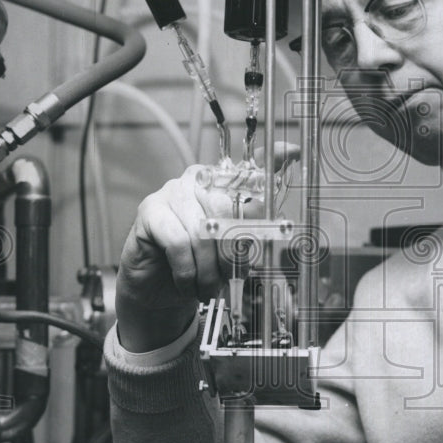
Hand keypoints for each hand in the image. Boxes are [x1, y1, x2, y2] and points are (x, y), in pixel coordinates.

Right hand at [116, 146, 298, 351]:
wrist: (160, 288)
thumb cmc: (199, 263)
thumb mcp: (234, 243)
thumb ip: (259, 213)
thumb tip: (292, 154)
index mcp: (221, 179)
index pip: (251, 178)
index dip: (265, 195)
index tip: (286, 177)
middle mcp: (197, 178)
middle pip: (228, 209)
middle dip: (232, 253)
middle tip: (231, 277)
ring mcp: (171, 191)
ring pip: (202, 231)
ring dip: (208, 269)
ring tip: (208, 288)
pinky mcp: (150, 211)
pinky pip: (178, 242)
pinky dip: (187, 270)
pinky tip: (187, 283)